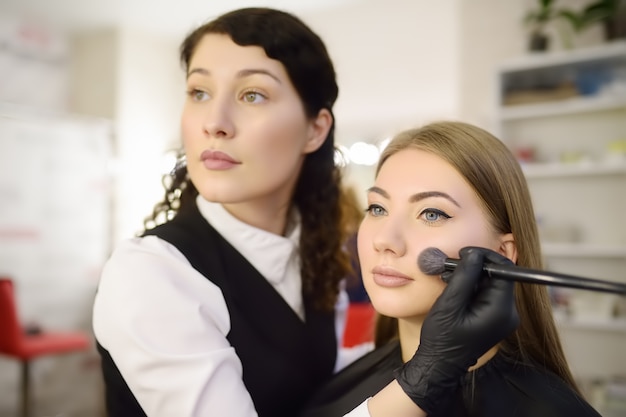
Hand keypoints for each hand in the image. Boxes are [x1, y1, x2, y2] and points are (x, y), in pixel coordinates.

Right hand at [395, 246, 518, 414]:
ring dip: (471, 276)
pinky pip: (487, 294)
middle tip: (450, 265)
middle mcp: (508, 313)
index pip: (504, 270)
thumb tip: (475, 254)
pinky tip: (454, 288)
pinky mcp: (494, 318)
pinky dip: (471, 287)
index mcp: (500, 310)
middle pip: (498, 276)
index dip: (484, 256)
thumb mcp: (450, 304)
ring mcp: (502, 317)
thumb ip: (465, 276)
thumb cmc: (442, 339)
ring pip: (491, 283)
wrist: (439, 365)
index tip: (463, 252)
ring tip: (448, 277)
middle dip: (475, 266)